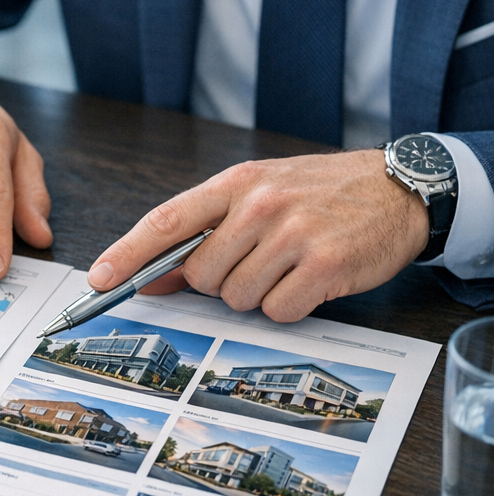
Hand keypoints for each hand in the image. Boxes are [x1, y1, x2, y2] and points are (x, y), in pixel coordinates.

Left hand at [87, 150, 430, 321]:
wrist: (397, 188)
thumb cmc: (318, 193)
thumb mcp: (257, 195)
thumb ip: (206, 233)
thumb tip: (155, 278)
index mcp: (234, 184)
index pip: (165, 222)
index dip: (126, 254)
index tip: (99, 280)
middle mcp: (259, 205)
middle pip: (200, 274)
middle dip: (217, 282)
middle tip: (255, 261)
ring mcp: (292, 234)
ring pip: (236, 297)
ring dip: (256, 294)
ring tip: (287, 264)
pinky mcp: (325, 265)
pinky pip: (278, 311)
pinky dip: (289, 306)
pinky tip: (309, 280)